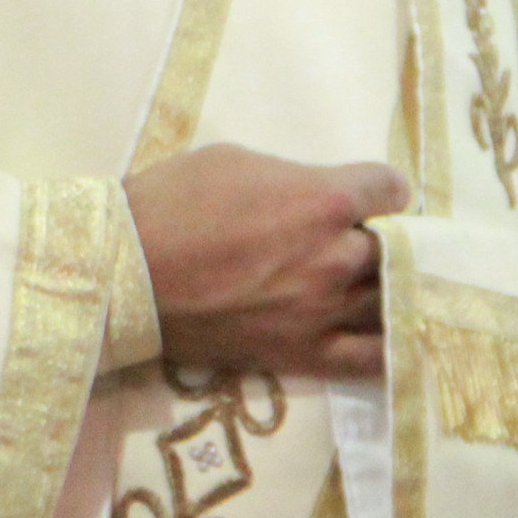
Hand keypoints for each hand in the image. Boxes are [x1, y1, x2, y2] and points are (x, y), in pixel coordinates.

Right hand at [124, 144, 406, 377]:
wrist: (120, 272)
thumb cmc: (168, 202)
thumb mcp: (232, 160)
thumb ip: (292, 177)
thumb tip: (314, 195)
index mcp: (324, 201)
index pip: (392, 189)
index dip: (378, 191)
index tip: (362, 196)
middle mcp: (337, 257)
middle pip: (396, 247)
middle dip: (375, 239)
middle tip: (345, 239)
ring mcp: (326, 312)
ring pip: (394, 299)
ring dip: (381, 286)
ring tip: (359, 282)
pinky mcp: (307, 355)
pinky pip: (376, 358)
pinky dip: (392, 344)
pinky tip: (387, 332)